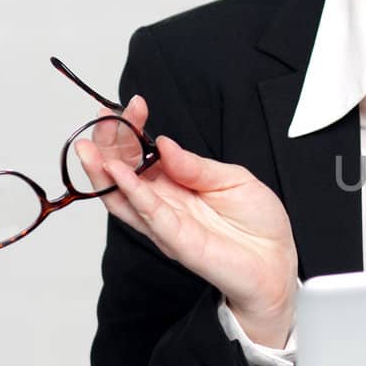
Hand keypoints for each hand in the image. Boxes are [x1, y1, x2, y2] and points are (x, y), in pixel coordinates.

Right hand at [74, 96, 299, 345]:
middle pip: (123, 171)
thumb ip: (196, 165)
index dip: (133, 128)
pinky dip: (131, 192)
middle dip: (109, 143)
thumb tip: (164, 143)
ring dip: (102, 171)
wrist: (276, 260)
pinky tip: (118, 172)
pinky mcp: (176, 240)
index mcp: (176, 182)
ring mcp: (166, 223)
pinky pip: (148, 214)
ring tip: (89, 148)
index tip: (134, 104)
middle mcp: (164, 202)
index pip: (143, 152)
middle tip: (104, 116)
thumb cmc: (257, 222)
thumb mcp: (232, 178)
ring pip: (121, 196)